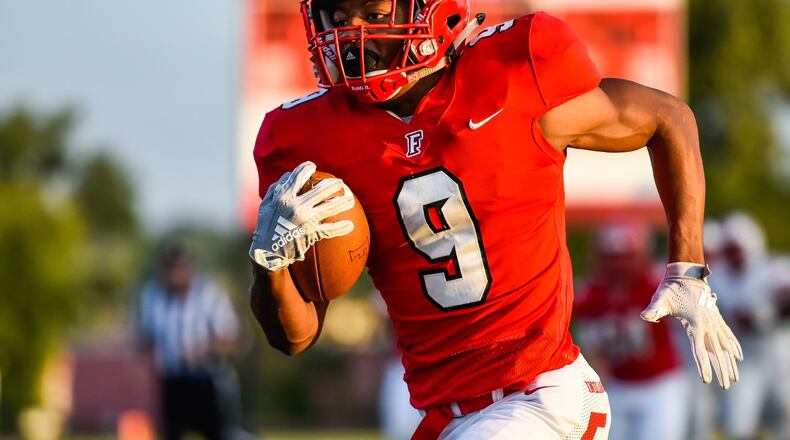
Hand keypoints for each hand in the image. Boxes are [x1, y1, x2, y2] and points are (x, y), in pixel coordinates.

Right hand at [249, 161, 354, 270]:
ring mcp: (306, 220)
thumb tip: (289, 175)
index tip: (313, 166)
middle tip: (340, 183)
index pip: (298, 176)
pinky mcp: (311, 233)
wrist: (267, 252)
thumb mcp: (265, 204)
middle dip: (333, 184)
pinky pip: (330, 230)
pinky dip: (341, 228)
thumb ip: (276, 189)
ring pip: (330, 207)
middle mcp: (296, 206)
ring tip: (351, 199)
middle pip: (321, 190)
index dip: (307, 168)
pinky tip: (350, 225)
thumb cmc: (266, 227)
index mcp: (284, 197)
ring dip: (343, 202)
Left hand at [641, 262, 743, 388]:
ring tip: (734, 378)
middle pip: (717, 351)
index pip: (699, 349)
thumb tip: (645, 316)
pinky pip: (727, 335)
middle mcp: (708, 323)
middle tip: (726, 386)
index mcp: (696, 322)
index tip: (707, 380)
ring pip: (724, 346)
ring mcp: (714, 321)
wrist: (686, 273)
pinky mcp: (715, 318)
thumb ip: (653, 309)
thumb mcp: (660, 297)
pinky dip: (733, 346)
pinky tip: (738, 356)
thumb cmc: (671, 288)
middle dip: (722, 369)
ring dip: (730, 362)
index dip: (703, 365)